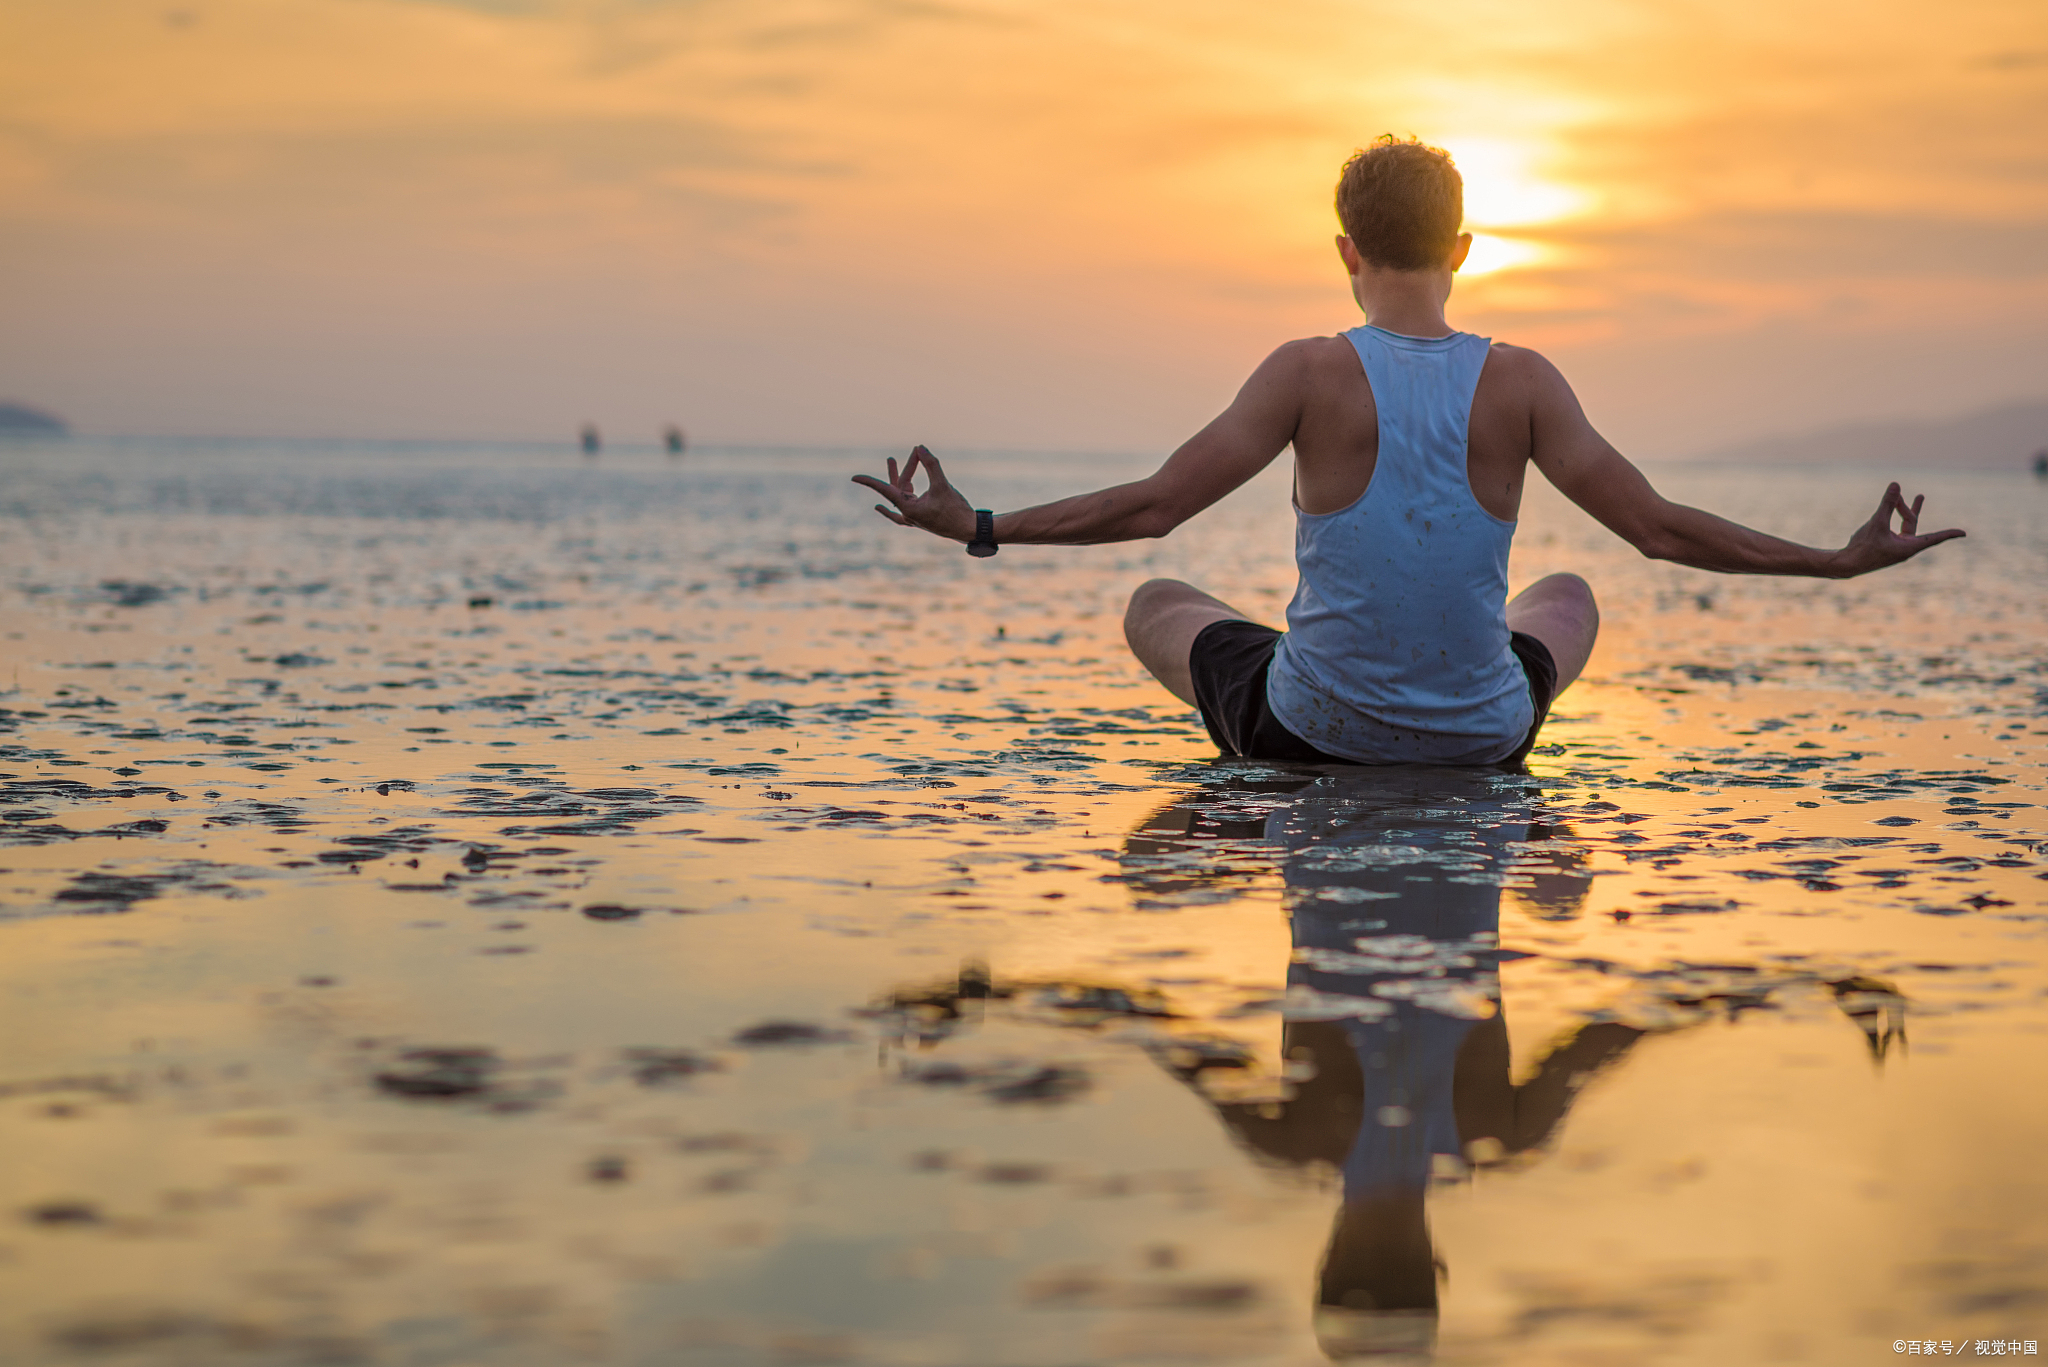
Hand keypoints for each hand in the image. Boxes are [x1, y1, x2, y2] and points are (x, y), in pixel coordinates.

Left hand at [851, 445, 977, 541]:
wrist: (969, 530)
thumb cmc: (956, 510)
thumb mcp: (942, 485)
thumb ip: (931, 465)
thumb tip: (920, 448)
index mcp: (908, 507)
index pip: (885, 490)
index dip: (869, 482)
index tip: (854, 477)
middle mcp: (908, 513)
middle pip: (898, 486)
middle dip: (903, 469)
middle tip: (907, 454)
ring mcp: (913, 516)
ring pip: (902, 493)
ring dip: (901, 477)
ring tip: (892, 460)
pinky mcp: (920, 518)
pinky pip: (900, 512)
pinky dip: (890, 509)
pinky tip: (878, 508)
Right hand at [1833, 483, 1963, 576]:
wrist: (1846, 565)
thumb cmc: (1863, 547)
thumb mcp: (1877, 522)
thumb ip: (1887, 503)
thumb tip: (1896, 484)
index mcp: (1909, 547)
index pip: (1934, 538)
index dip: (1949, 534)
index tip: (1964, 533)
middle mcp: (1905, 548)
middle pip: (1912, 524)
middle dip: (1908, 509)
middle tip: (1910, 494)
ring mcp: (1895, 549)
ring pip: (1904, 526)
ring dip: (1901, 511)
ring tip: (1910, 498)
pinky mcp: (1886, 548)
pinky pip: (1894, 530)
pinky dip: (1891, 519)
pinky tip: (1881, 514)